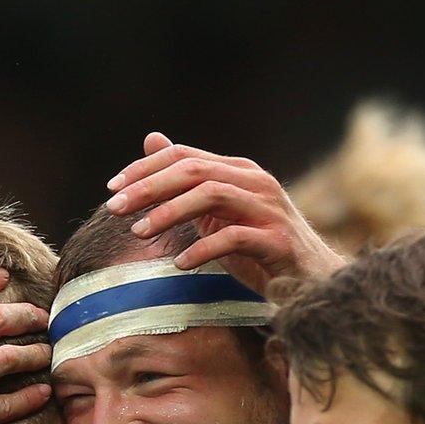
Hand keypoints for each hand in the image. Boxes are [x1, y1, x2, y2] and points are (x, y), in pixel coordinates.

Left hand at [105, 133, 348, 295]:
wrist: (312, 283)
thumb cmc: (260, 250)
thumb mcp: (218, 214)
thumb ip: (188, 182)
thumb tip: (151, 140)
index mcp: (239, 171)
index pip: (184, 156)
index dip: (144, 169)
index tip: (112, 190)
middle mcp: (256, 182)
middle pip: (194, 170)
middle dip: (149, 187)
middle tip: (115, 208)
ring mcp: (270, 210)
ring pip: (213, 195)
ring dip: (170, 212)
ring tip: (140, 232)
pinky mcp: (279, 242)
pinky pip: (236, 237)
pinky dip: (204, 249)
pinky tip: (180, 263)